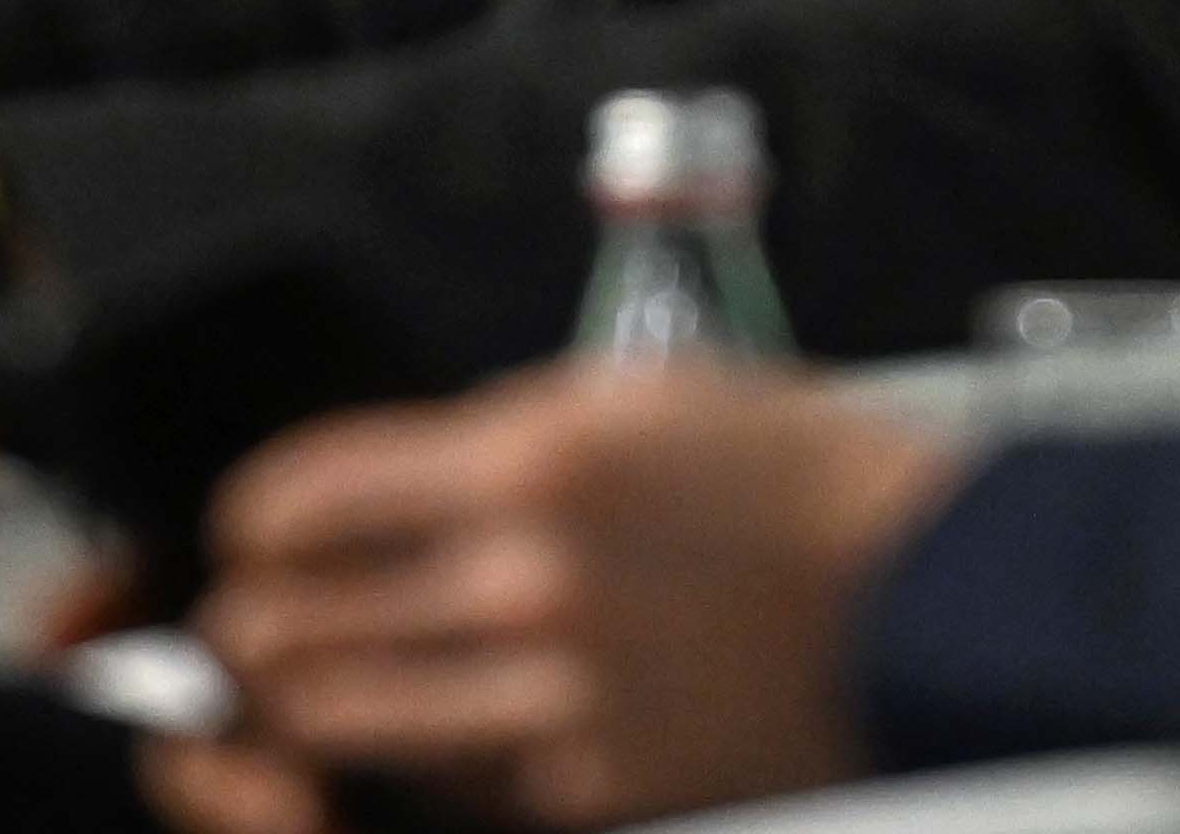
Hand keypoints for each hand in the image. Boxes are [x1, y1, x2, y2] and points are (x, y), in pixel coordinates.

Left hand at [172, 362, 968, 830]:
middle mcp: (525, 580)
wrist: (930, 592)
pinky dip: (433, 754)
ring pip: (350, 721)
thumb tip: (397, 481)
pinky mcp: (594, 784)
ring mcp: (555, 695)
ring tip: (307, 683)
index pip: (308, 500)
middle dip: (254, 622)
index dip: (253, 519)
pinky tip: (446, 721)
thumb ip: (503, 436)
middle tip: (251, 616)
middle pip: (298, 628)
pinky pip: (460, 777)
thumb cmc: (801, 479)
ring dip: (310, 700)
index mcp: (531, 458)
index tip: (249, 528)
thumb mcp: (637, 396)